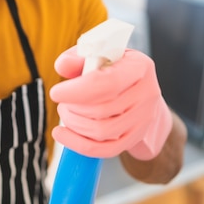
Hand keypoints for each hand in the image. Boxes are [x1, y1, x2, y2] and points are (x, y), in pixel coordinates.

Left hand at [50, 46, 172, 159]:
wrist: (138, 89)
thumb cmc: (113, 68)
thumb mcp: (97, 53)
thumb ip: (77, 57)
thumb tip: (62, 66)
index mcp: (139, 67)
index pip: (109, 83)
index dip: (78, 91)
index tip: (56, 93)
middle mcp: (146, 93)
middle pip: (103, 110)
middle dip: (73, 109)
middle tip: (62, 102)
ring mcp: (143, 119)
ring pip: (103, 132)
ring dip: (74, 124)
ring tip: (65, 112)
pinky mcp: (135, 137)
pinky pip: (106, 149)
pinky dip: (79, 145)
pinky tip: (63, 134)